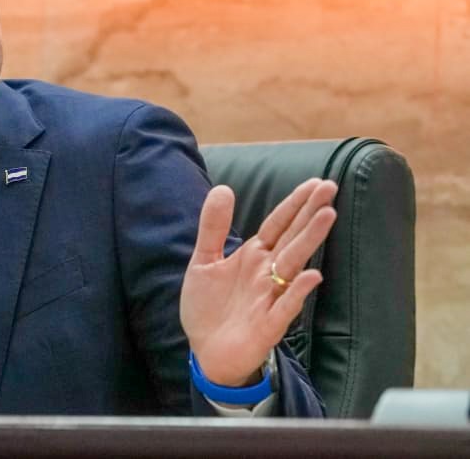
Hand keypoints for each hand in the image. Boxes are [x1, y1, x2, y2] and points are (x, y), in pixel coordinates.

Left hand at [179, 178, 336, 386]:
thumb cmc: (209, 307)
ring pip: (293, 265)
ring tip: (327, 215)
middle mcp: (266, 273)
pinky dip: (297, 292)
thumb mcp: (203, 261)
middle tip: (331, 187)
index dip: (294, 204)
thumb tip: (223, 188)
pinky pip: (286, 307)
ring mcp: (270, 298)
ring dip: (310, 241)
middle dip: (310, 214)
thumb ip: (213, 227)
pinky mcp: (268, 325)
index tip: (316, 183)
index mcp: (253, 256)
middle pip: (292, 238)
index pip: (278, 224)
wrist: (204, 352)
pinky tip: (312, 276)